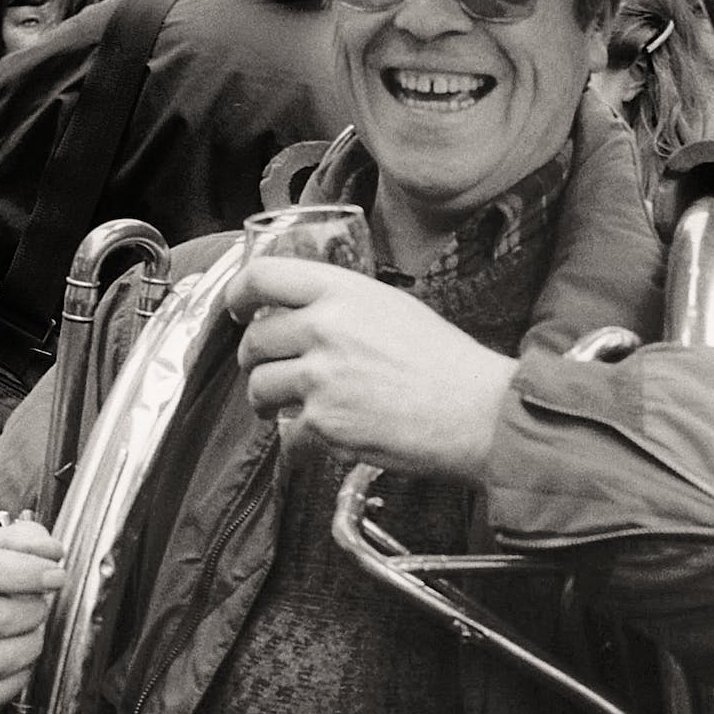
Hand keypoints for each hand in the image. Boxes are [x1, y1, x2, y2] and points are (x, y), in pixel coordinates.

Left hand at [228, 258, 516, 481]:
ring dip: (266, 400)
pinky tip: (326, 433)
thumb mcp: (393, 306)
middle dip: (254, 358)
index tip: (237, 308)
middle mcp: (325, 328)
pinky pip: (288, 431)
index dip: (238, 293)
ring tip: (284, 406)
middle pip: (255, 339)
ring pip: (259, 386)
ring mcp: (321, 376)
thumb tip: (303, 314)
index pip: (263, 276)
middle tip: (267, 367)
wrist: (476, 411)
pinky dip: (301, 436)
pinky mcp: (324, 422)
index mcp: (343, 291)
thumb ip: (343, 305)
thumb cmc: (446, 361)